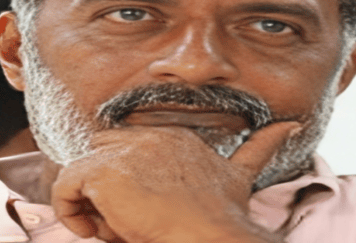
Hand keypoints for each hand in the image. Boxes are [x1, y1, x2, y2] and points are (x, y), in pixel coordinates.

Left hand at [51, 121, 298, 242]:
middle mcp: (148, 135)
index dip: (129, 181)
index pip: (130, 149)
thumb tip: (290, 124)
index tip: (143, 209)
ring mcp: (124, 152)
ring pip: (84, 172)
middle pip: (103, 155)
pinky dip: (70, 212)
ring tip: (117, 228)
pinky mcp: (102, 172)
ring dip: (93, 204)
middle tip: (127, 221)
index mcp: (175, 135)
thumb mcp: (241, 177)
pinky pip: (64, 185)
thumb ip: (262, 146)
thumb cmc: (221, 215)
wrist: (209, 235)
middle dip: (106, 187)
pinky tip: (94, 231)